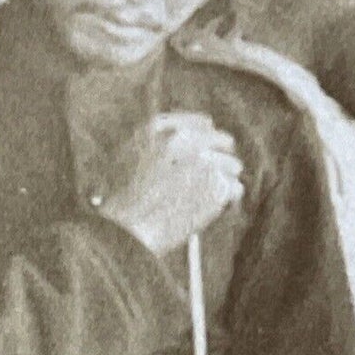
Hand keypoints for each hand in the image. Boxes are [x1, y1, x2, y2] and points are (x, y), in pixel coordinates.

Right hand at [98, 112, 242, 256]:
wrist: (124, 231)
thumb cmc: (119, 203)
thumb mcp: (127, 159)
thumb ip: (157, 145)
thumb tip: (194, 149)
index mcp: (159, 128)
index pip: (202, 123)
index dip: (206, 141)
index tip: (206, 155)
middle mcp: (185, 139)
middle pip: (223, 141)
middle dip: (220, 159)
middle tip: (213, 179)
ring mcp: (204, 161)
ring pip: (232, 166)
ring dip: (223, 182)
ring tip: (205, 200)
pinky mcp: (216, 186)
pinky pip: (234, 189)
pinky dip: (227, 202)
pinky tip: (211, 211)